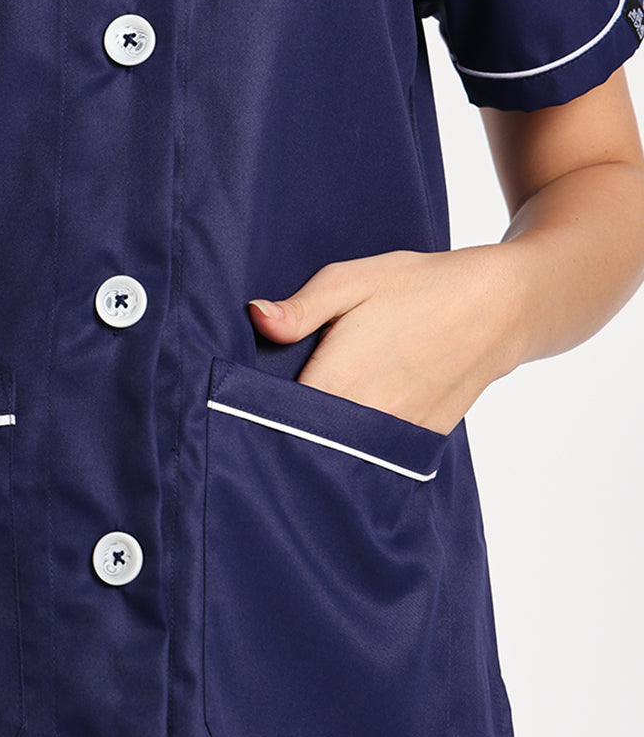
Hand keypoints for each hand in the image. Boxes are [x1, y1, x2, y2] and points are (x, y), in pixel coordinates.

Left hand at [247, 246, 523, 435]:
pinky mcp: (419, 442)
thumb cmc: (417, 286)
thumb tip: (256, 319)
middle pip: (305, 444)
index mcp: (338, 380)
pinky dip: (356, 448)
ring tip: (303, 420)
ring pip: (341, 455)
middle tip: (267, 412)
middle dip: (283, 433)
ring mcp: (396, 435)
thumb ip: (300, 308)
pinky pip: (374, 456)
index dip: (253, 415)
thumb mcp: (350, 280)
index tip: (238, 404)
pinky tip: (345, 426)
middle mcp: (366, 418)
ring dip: (320, 443)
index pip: (276, 419)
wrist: (496, 308)